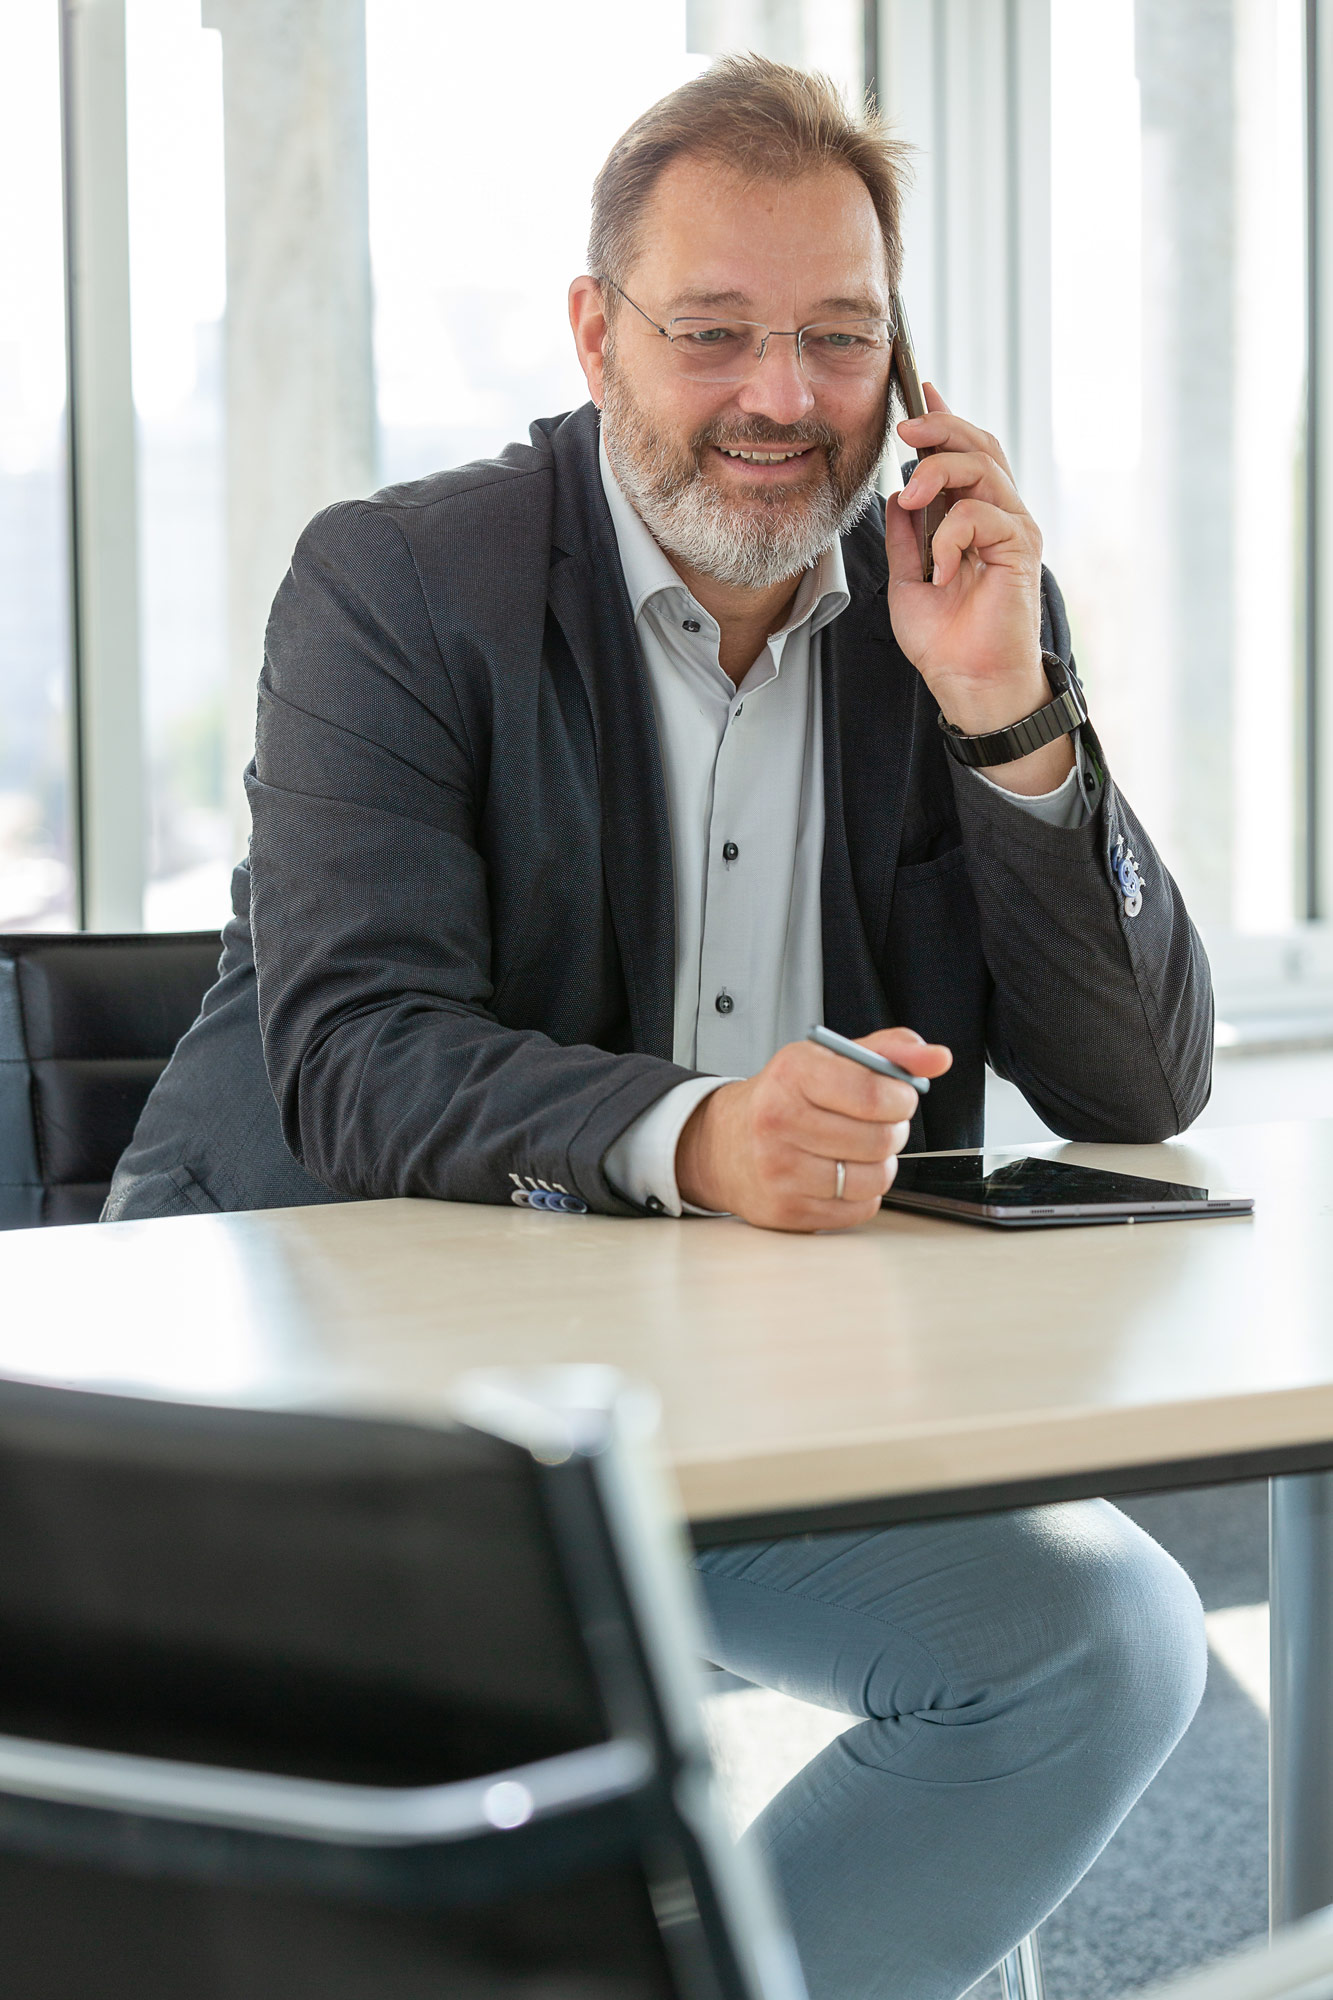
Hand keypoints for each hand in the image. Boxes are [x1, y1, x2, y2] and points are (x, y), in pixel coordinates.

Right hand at [675, 1028, 952, 1231]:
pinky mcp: (786, 1210)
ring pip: (873, 1179)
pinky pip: (858, 1210)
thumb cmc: (785, 1098)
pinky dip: (860, 1195)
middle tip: (876, 1124)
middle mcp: (779, 1121)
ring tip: (857, 1151)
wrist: (724, 1143)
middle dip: (892, 1132)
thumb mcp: (828, 1060)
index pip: (872, 1093)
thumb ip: (888, 1052)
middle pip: (880, 1140)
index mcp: (793, 1074)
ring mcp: (779, 1170)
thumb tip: (938, 1058)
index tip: (899, 1098)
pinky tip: (838, 1175)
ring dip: (878, 1166)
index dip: (901, 1099)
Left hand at [887, 385, 1071, 795]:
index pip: (965, 453)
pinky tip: (941, 571)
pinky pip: (982, 516)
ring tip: (912, 503)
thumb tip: (895, 496)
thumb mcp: (907, 579)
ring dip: (939, 475)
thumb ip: (905, 537)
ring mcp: (1013, 530)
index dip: (944, 419)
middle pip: (980, 445)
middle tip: (905, 431)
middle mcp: (999, 516)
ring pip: (982, 470)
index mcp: (973, 518)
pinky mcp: (1020, 550)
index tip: (918, 391)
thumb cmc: (944, 639)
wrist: (968, 682)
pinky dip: (950, 537)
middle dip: (941, 428)